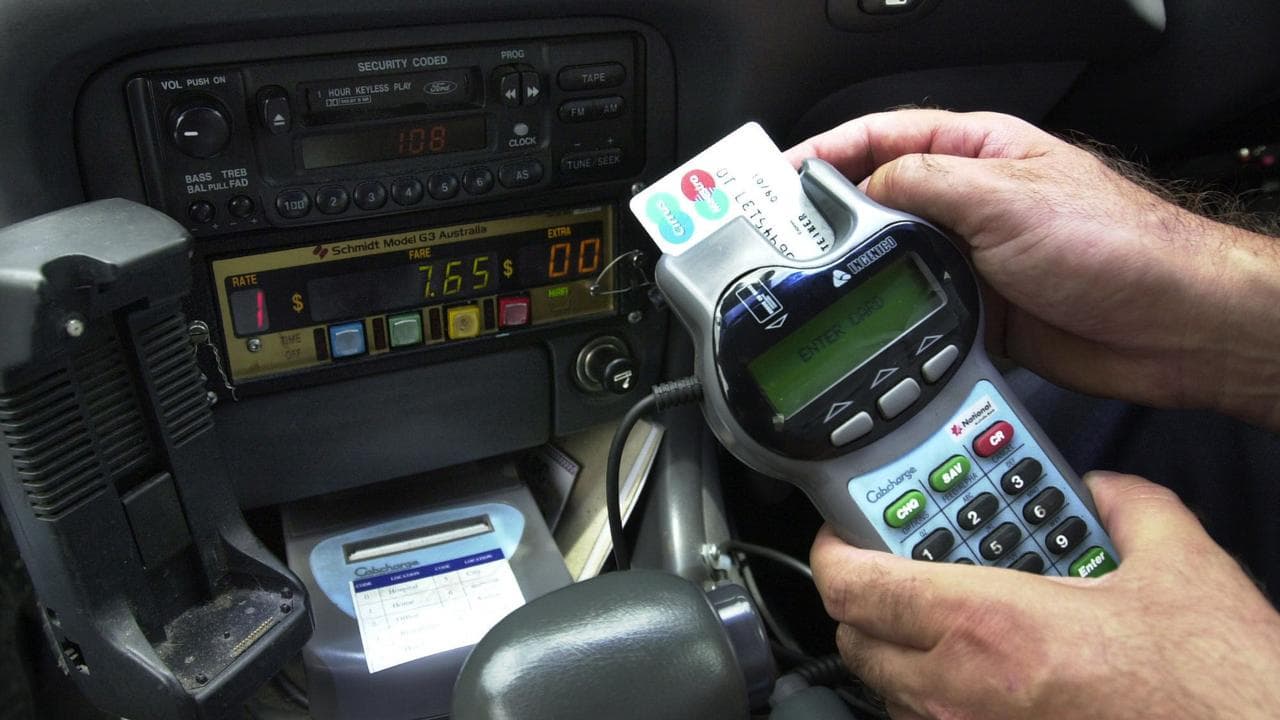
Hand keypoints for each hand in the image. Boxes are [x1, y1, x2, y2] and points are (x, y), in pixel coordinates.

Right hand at [786, 109, 1279, 431]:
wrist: (1172, 327)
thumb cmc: (1117, 246)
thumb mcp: (1007, 196)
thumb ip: (926, 183)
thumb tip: (862, 185)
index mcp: (977, 152)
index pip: (883, 137)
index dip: (827, 151)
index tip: (779, 178)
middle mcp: (970, 203)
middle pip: (879, 202)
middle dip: (831, 220)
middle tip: (782, 241)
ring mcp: (972, 259)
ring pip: (893, 263)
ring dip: (860, 276)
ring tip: (816, 289)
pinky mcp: (978, 312)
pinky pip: (917, 313)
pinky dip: (892, 322)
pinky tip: (870, 331)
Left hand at [810, 472, 1279, 719]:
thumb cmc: (1213, 683)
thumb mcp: (1181, 567)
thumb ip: (1129, 506)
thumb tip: (1105, 491)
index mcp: (990, 625)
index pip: (854, 585)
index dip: (833, 551)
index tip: (844, 533)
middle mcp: (962, 692)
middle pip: (855, 639)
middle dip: (868, 600)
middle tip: (902, 571)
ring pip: (887, 691)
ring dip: (900, 652)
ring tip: (947, 622)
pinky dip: (935, 697)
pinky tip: (984, 675)